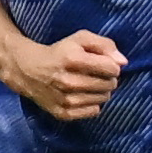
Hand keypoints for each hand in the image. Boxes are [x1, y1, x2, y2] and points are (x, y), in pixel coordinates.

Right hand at [8, 30, 125, 119]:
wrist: (27, 70)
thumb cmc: (60, 52)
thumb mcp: (80, 39)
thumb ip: (105, 45)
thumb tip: (123, 62)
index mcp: (72, 60)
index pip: (112, 68)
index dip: (112, 65)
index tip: (103, 64)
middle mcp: (68, 81)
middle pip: (110, 85)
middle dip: (108, 78)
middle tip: (95, 74)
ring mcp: (65, 99)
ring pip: (103, 98)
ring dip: (100, 91)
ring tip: (88, 84)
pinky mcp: (63, 113)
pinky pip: (94, 111)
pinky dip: (92, 103)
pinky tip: (82, 95)